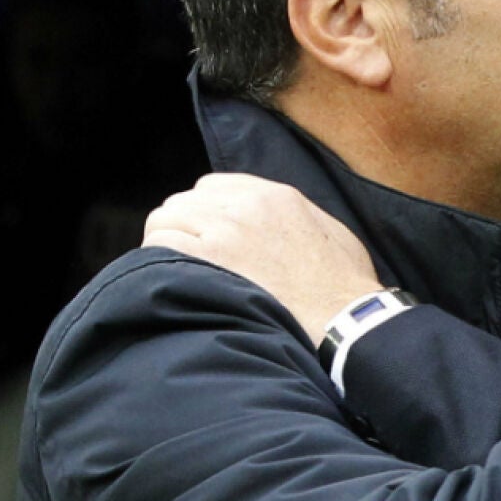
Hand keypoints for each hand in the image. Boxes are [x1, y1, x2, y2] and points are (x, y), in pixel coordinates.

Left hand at [143, 173, 380, 343]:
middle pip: (184, 200)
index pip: (212, 186)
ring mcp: (227, 229)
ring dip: (165, 242)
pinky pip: (161, 243)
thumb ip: (300, 217)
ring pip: (166, 218)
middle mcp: (247, 205)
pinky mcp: (212, 257)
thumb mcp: (331, 234)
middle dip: (180, 226)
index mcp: (276, 195)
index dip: (202, 210)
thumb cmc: (343, 283)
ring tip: (173, 268)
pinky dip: (157, 259)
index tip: (203, 233)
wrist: (342, 315)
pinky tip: (169, 278)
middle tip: (185, 256)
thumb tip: (280, 221)